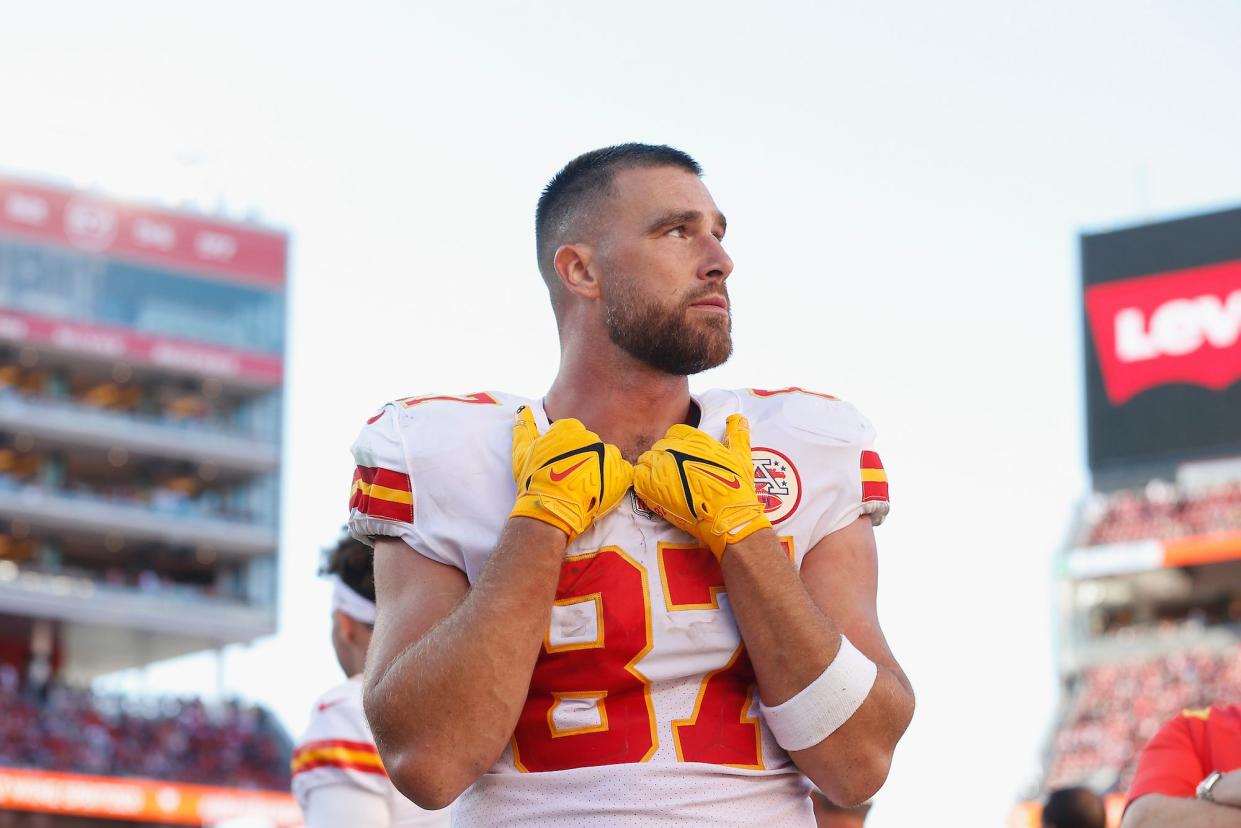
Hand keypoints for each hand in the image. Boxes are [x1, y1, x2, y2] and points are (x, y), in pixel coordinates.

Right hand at [510, 407, 632, 540]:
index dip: (567, 450)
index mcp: (569, 429)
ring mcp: (608, 454)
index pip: (573, 432)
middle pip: (590, 445)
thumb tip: (522, 409)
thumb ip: (524, 428)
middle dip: (584, 459)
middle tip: (572, 478)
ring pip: (607, 456)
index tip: (562, 463)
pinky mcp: (621, 472)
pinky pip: (623, 471)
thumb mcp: (522, 452)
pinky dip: (616, 480)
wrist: (551, 507)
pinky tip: (603, 490)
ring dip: (601, 469)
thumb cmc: (534, 480)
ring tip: (588, 486)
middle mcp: (591, 437)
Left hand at [634, 413, 770, 558]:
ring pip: (646, 460)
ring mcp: (661, 466)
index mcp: (694, 439)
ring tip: (665, 486)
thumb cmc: (736, 489)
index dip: (678, 446)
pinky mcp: (650, 486)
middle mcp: (675, 448)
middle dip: (665, 458)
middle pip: (659, 446)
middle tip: (675, 476)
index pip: (674, 432)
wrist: (726, 517)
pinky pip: (637, 476)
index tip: (682, 460)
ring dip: (652, 470)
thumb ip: (737, 434)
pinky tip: (654, 492)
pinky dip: (643, 482)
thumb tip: (738, 417)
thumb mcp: (741, 457)